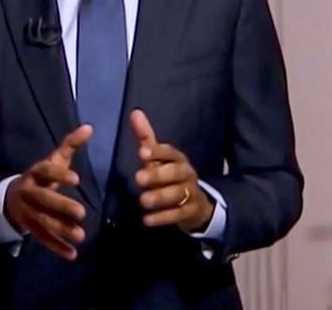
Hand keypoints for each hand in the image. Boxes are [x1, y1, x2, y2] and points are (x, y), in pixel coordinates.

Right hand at [3, 124, 91, 259]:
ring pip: (43, 221)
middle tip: (82, 212)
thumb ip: (70, 145)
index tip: (77, 180)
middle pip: (44, 199)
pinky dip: (56, 247)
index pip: (46, 172)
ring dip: (61, 230)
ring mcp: (27, 212)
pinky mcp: (30, 228)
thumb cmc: (41, 176)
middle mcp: (29, 192)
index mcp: (35, 173)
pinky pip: (42, 238)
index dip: (59, 175)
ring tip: (81, 236)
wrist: (11, 197)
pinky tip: (72, 254)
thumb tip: (89, 127)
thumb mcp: (53, 159)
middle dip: (61, 206)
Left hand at [130, 109, 213, 232]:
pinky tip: (147, 220)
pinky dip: (163, 218)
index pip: (170, 152)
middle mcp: (186, 174)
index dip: (158, 152)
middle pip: (175, 172)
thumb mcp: (158, 157)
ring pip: (177, 194)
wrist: (196, 204)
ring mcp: (191, 193)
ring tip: (142, 201)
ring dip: (160, 197)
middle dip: (158, 175)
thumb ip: (146, 137)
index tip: (142, 153)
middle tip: (138, 178)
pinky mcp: (190, 212)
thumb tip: (135, 112)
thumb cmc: (170, 176)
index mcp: (178, 159)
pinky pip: (178, 215)